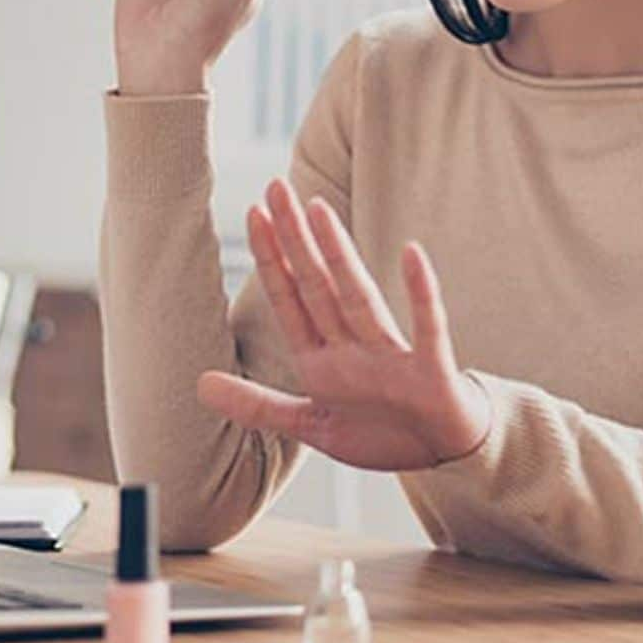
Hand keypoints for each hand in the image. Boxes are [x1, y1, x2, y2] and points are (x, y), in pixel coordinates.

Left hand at [195, 178, 491, 471]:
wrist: (444, 456)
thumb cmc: (382, 431)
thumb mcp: (310, 424)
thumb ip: (258, 406)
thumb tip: (198, 385)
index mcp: (321, 360)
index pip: (289, 300)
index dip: (270, 258)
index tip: (253, 213)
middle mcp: (352, 348)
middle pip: (317, 285)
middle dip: (294, 239)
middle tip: (276, 187)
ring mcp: (391, 356)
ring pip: (358, 297)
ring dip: (339, 256)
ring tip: (319, 211)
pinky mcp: (431, 371)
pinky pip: (426, 327)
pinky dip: (420, 294)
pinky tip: (412, 254)